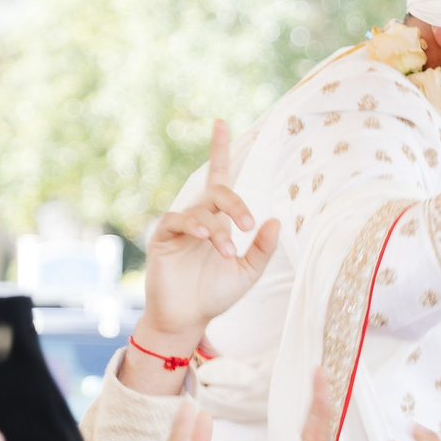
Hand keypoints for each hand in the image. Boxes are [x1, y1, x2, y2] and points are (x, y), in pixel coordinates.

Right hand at [136, 121, 279, 356]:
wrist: (189, 318)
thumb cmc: (216, 293)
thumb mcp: (248, 271)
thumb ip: (263, 248)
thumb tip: (276, 220)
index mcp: (219, 220)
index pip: (220, 178)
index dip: (220, 151)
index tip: (221, 123)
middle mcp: (199, 217)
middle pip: (218, 192)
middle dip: (236, 204)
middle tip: (247, 227)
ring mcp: (180, 226)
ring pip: (202, 211)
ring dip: (218, 230)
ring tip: (227, 253)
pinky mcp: (164, 237)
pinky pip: (178, 220)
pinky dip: (193, 226)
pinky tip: (204, 237)